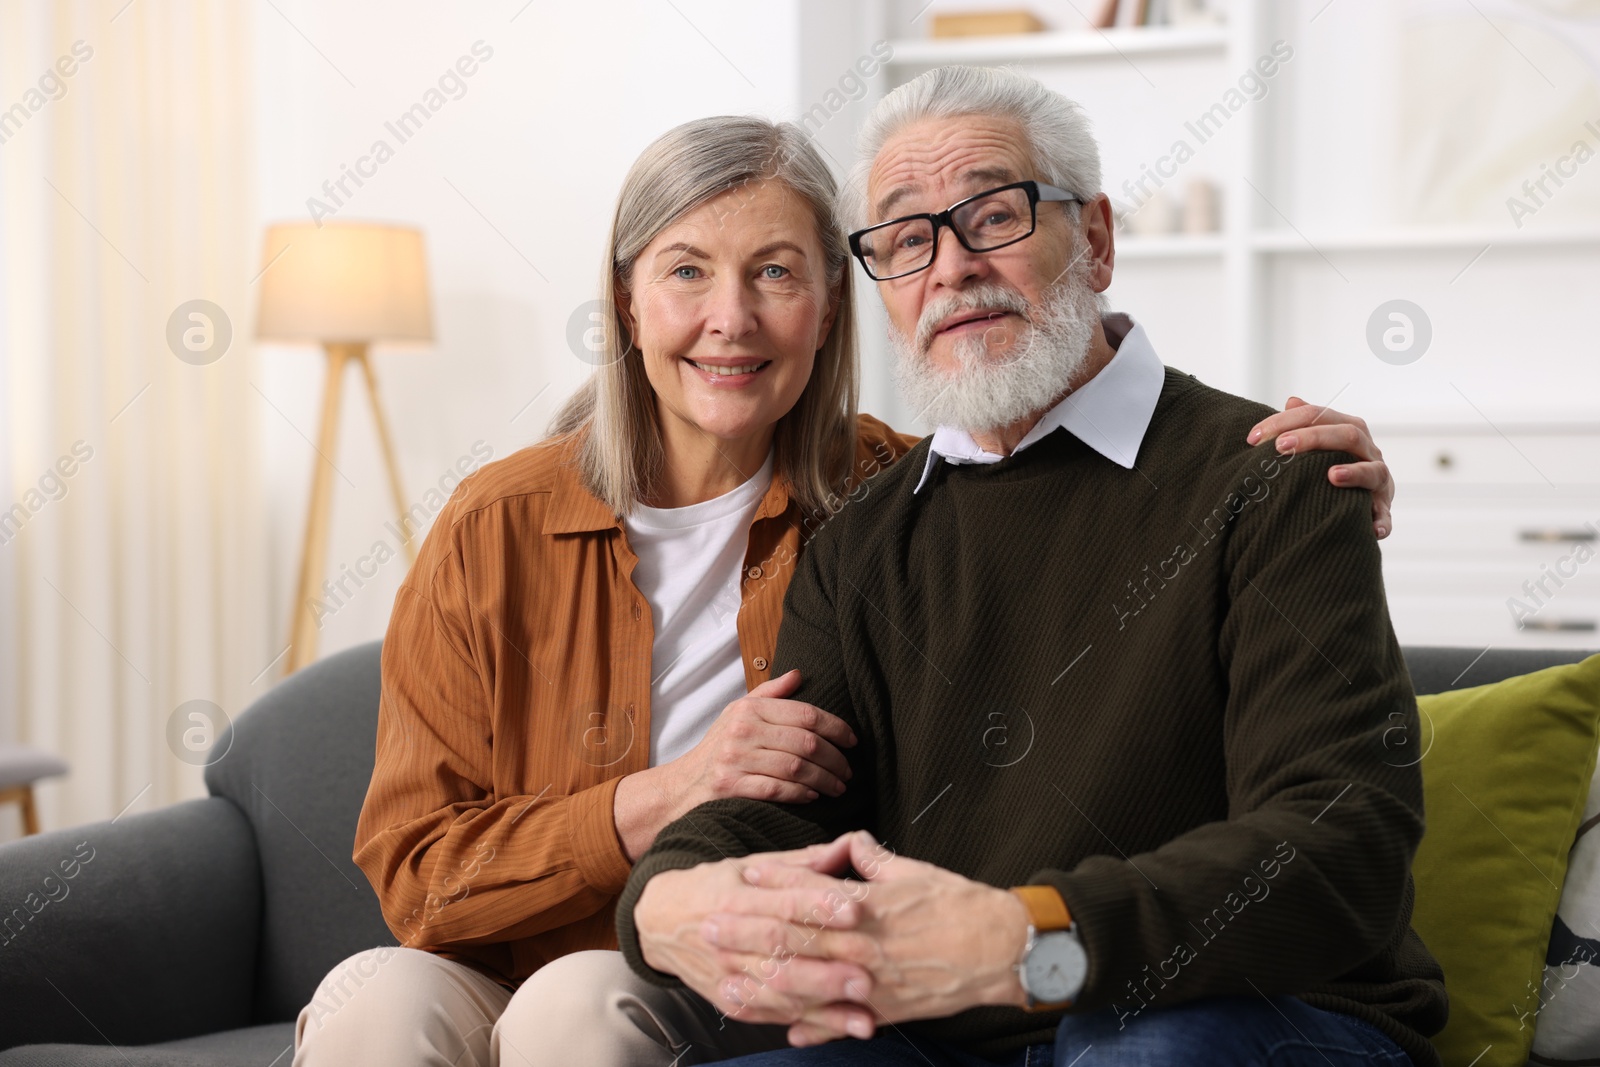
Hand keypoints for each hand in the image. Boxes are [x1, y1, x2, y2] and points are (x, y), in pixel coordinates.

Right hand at [614, 671, 856, 858]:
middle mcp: (743, 731)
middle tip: (848, 771)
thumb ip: (770, 694)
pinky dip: (800, 794)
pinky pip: (777, 790)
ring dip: (824, 780)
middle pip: (805, 742)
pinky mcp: (732, 787)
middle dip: (835, 759)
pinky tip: (813, 796)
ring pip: (796, 768)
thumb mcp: (737, 712)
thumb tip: (799, 674)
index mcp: (750, 710)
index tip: (852, 741)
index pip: (805, 714)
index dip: (835, 728)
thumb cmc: (718, 747)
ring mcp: (736, 759)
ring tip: (837, 787)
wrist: (682, 785)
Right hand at [633, 854, 877, 1035]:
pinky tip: (836, 1028)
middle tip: (869, 965)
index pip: (781, 902)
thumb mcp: (750, 864)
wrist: (659, 923)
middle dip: (827, 960)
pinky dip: (803, 1024)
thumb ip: (800, 863)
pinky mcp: (728, 1001)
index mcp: (736, 896)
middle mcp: (728, 937)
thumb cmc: (715, 888)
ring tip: (862, 1008)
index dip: (818, 905)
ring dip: (822, 1002)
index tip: (856, 909)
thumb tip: (846, 848)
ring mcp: (726, 973)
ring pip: (777, 990)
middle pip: (781, 950)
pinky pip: (768, 1015)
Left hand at [723, 832, 1029, 1044]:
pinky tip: (785, 1030)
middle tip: (706, 928)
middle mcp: (859, 944)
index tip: (737, 878)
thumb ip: (875, 861)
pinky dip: (814, 1026)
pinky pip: (842, 1020)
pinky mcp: (885, 1009)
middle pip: (791, 938)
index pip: (805, 892)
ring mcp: (869, 980)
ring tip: (727, 981)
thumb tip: (852, 844)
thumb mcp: (913, 871)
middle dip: (745, 933)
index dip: (768, 885)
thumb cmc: (958, 903)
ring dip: (762, 982)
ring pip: (806, 984)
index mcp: (864, 905)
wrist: (1000, 948)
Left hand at [1248, 397, 1394, 538]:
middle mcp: (1367, 451)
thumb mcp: (1322, 443)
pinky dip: (1381, 521)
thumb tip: (1292, 401)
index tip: (1254, 437)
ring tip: (1332, 475)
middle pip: (1348, 434)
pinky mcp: (1382, 510)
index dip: (1286, 421)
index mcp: (1349, 431)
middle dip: (1313, 437)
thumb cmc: (1333, 465)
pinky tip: (1372, 530)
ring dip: (1355, 473)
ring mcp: (1378, 481)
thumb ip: (1307, 423)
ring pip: (1373, 470)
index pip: (1319, 415)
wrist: (1364, 499)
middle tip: (1281, 446)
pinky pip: (1385, 516)